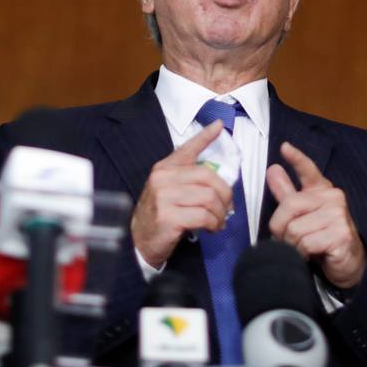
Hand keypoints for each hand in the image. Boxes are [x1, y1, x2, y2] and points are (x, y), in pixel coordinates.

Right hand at [131, 122, 232, 267]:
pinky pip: (203, 216)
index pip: (187, 148)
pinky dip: (213, 223)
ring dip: (220, 212)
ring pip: (208, 198)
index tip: (219, 125)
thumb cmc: (159, 213)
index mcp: (164, 168)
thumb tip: (218, 175)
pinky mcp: (168, 217)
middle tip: (227, 207)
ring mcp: (163, 197)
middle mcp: (162, 178)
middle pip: (208, 177)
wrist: (138, 240)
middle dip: (224, 194)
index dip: (205, 136)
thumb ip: (187, 178)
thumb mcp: (168, 189)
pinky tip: (212, 228)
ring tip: (218, 221)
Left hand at [267, 142, 365, 288]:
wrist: (349, 263)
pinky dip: (303, 253)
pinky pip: (306, 243)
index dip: (296, 159)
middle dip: (281, 228)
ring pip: (295, 228)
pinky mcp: (342, 234)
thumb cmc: (323, 238)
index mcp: (322, 190)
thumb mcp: (303, 215)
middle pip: (289, 206)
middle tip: (289, 239)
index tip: (285, 148)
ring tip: (304, 248)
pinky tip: (314, 254)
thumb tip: (273, 170)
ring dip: (293, 244)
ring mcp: (339, 215)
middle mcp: (333, 197)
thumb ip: (287, 194)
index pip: (309, 170)